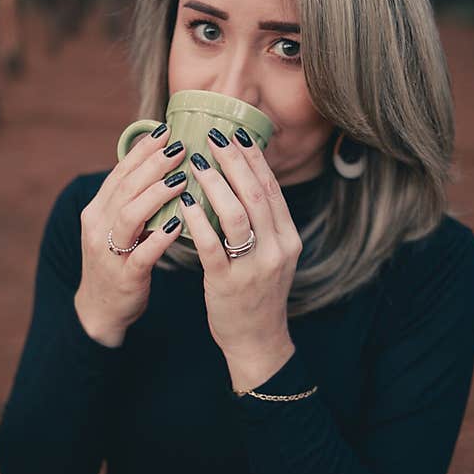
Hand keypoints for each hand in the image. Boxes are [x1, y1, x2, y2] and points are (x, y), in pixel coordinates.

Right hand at [75, 124, 188, 345]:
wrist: (101, 309)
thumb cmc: (118, 261)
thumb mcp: (118, 226)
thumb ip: (133, 198)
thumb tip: (160, 163)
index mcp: (97, 210)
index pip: (120, 172)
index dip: (142, 151)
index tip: (167, 132)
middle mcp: (98, 226)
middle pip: (125, 187)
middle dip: (153, 165)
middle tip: (181, 148)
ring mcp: (109, 252)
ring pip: (130, 215)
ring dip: (156, 195)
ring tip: (181, 180)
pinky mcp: (124, 276)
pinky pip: (142, 253)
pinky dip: (160, 237)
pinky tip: (180, 224)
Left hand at [178, 127, 301, 366]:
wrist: (257, 340)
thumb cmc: (257, 293)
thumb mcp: (271, 255)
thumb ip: (262, 223)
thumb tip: (243, 180)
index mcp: (288, 238)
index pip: (272, 189)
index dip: (254, 159)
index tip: (236, 133)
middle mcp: (277, 249)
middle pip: (257, 195)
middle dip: (235, 162)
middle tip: (213, 137)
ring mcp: (255, 267)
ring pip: (238, 216)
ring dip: (217, 185)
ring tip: (197, 163)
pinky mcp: (229, 283)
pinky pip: (212, 246)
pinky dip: (198, 221)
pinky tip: (184, 203)